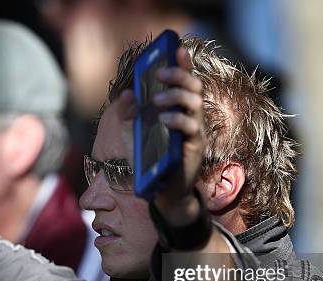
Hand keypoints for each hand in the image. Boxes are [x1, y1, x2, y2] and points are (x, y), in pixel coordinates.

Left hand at [117, 47, 204, 224]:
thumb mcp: (140, 133)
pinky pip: (190, 127)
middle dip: (179, 75)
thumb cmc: (155, 160)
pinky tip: (163, 120)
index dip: (184, 64)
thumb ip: (133, 114)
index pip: (187, 81)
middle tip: (160, 74)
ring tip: (156, 100)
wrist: (165, 191)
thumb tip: (127, 95)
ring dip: (175, 96)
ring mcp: (196, 131)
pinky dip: (176, 120)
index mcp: (182, 111)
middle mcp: (193, 117)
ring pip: (194, 103)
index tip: (176, 48)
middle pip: (194, 87)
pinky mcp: (195, 147)